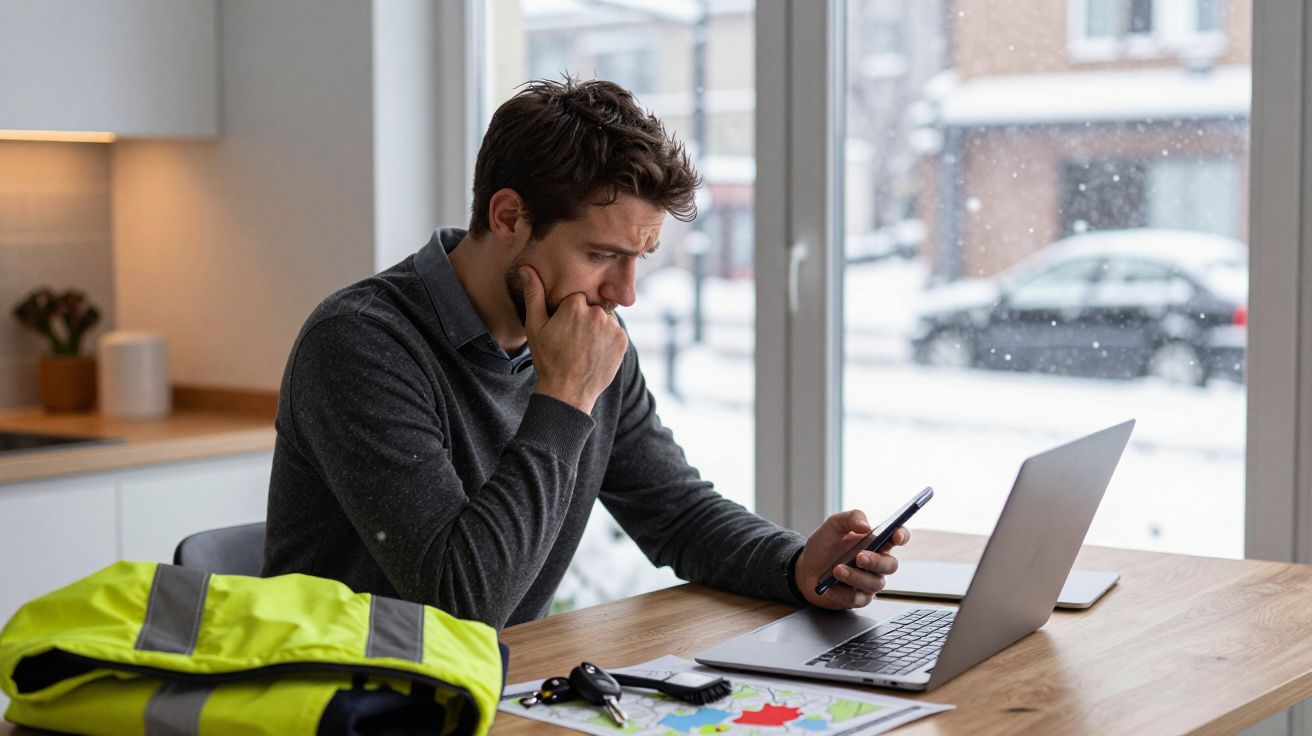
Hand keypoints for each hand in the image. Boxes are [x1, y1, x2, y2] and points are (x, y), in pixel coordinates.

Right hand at [521, 266, 627, 414]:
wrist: (568, 392)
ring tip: (583, 348)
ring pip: (604, 319)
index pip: (575, 299)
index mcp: (575, 306)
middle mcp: (597, 313)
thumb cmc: (548, 359)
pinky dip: (607, 340)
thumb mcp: (535, 327)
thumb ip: (534, 295)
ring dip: (597, 329)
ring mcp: (612, 327)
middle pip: (591, 307)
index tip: (562, 330)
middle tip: (572, 341)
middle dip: (584, 320)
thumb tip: (526, 269)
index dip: (567, 314)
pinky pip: (614, 332)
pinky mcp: (622, 340)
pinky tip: (594, 353)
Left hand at [794, 510, 909, 609]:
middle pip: (890, 565)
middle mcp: (876, 563)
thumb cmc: (824, 545)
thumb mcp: (833, 525)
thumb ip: (850, 518)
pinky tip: (829, 588)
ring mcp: (868, 581)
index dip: (901, 536)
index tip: (896, 536)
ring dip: (856, 577)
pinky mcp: (857, 598)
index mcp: (875, 541)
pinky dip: (842, 593)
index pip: (897, 537)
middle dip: (876, 561)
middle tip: (859, 557)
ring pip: (874, 583)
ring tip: (837, 570)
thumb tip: (865, 525)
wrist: (806, 568)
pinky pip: (856, 599)